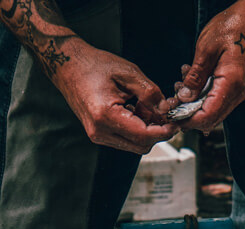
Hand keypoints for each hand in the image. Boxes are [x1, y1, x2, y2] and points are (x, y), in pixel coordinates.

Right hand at [52, 40, 178, 153]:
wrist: (68, 66)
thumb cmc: (95, 66)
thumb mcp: (128, 73)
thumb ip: (150, 93)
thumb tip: (166, 109)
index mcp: (105, 116)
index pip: (143, 136)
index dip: (163, 131)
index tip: (176, 123)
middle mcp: (100, 132)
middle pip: (141, 146)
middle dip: (157, 132)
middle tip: (164, 112)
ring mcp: (98, 135)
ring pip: (134, 145)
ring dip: (147, 130)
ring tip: (146, 106)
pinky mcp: (99, 134)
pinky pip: (125, 139)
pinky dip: (137, 129)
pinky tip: (136, 110)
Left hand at [173, 0, 244, 132]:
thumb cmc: (234, 27)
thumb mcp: (206, 48)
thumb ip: (195, 76)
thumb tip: (184, 97)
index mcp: (231, 84)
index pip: (208, 116)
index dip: (188, 120)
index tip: (172, 114)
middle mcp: (237, 92)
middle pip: (211, 119)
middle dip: (189, 114)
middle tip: (172, 101)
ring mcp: (238, 90)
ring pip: (213, 111)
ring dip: (194, 104)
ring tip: (180, 85)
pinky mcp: (236, 86)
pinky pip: (217, 100)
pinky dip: (202, 96)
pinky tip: (192, 81)